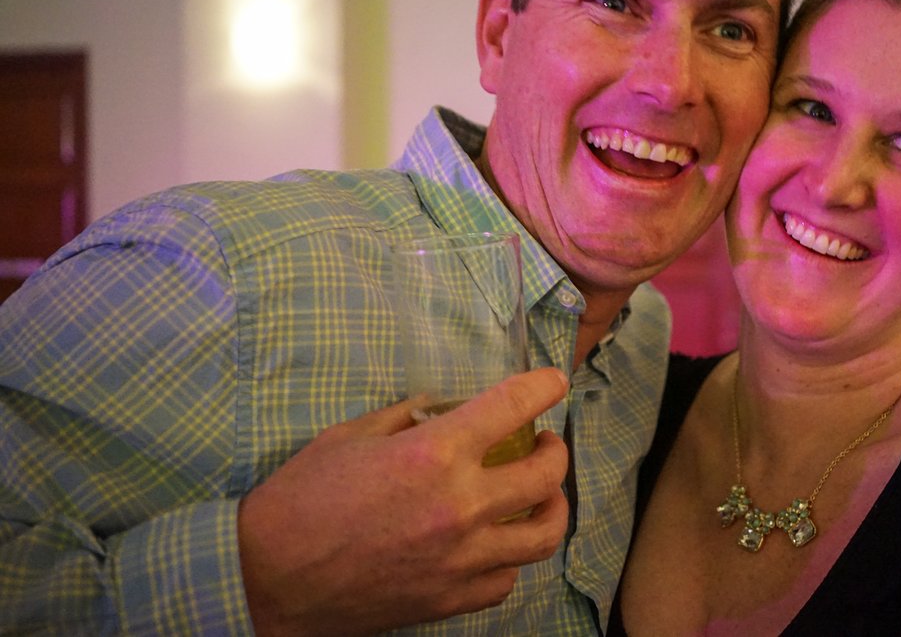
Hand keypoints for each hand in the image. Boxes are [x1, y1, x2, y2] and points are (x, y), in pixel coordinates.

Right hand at [238, 367, 569, 636]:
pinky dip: (511, 557)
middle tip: (546, 442)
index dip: (543, 387)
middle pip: (545, 474)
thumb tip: (442, 408)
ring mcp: (460, 558)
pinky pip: (506, 579)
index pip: (513, 406)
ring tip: (541, 496)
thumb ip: (407, 417)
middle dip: (556, 450)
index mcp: (434, 453)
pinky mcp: (449, 598)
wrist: (265, 578)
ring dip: (552, 507)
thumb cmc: (301, 498)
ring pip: (543, 534)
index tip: (554, 382)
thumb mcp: (351, 436)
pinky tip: (499, 543)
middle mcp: (460, 505)